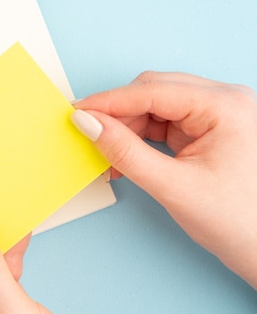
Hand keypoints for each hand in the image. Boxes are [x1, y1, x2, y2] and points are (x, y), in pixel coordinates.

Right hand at [72, 71, 256, 287]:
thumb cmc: (237, 221)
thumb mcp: (173, 186)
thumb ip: (125, 152)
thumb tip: (88, 124)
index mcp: (225, 107)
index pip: (152, 91)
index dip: (108, 101)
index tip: (76, 113)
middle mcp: (223, 102)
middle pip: (152, 92)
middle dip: (117, 114)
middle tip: (86, 133)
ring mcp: (215, 115)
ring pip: (154, 107)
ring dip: (125, 128)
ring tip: (106, 155)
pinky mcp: (206, 130)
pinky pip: (162, 123)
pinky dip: (138, 138)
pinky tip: (123, 157)